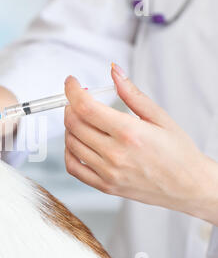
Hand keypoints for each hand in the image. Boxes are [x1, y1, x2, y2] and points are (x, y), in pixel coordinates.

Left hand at [64, 64, 217, 223]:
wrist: (188, 186)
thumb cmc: (178, 152)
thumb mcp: (159, 116)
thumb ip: (131, 93)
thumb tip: (114, 71)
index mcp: (129, 133)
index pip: (86, 107)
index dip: (72, 91)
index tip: (71, 83)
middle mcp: (115, 154)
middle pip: (74, 124)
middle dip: (70, 106)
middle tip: (78, 100)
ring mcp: (108, 172)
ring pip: (71, 143)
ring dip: (70, 126)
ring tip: (81, 119)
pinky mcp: (104, 186)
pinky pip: (73, 168)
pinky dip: (68, 152)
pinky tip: (77, 142)